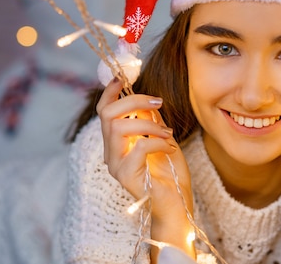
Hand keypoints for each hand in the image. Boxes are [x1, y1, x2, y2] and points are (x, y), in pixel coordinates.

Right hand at [96, 78, 192, 225]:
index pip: (103, 112)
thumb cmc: (170, 172)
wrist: (177, 203)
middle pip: (108, 114)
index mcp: (116, 142)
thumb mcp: (161, 138)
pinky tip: (169, 147)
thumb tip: (145, 101)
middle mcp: (111, 153)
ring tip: (167, 132)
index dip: (109, 92)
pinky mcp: (126, 176)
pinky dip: (157, 141)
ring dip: (149, 124)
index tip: (122, 78)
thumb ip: (150, 121)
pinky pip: (138, 147)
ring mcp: (116, 165)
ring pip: (119, 127)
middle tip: (158, 103)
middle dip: (134, 101)